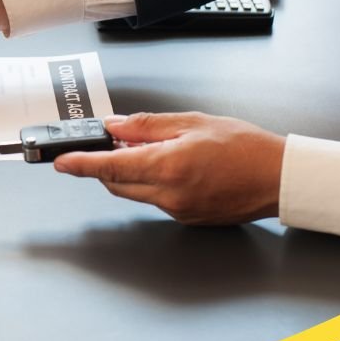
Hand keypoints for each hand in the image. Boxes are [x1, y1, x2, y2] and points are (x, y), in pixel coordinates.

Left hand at [53, 112, 285, 224]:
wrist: (279, 179)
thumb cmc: (247, 148)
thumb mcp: (193, 122)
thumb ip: (147, 126)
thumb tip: (115, 126)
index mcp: (167, 166)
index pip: (109, 167)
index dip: (80, 164)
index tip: (60, 162)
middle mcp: (168, 194)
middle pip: (116, 182)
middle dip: (106, 164)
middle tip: (112, 141)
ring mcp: (176, 210)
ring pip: (134, 192)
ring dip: (130, 173)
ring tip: (154, 150)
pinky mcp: (185, 218)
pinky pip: (154, 199)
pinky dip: (151, 182)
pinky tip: (172, 167)